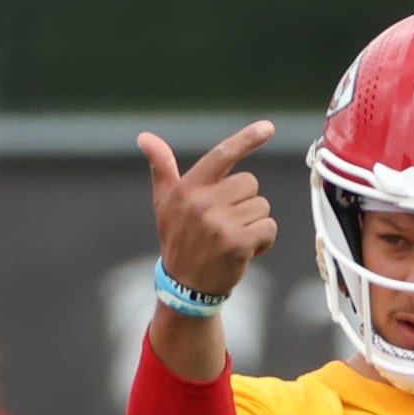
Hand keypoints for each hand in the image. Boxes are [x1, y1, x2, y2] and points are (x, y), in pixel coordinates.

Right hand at [137, 120, 278, 297]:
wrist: (185, 287)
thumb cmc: (179, 239)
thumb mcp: (165, 203)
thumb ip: (162, 168)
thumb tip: (145, 137)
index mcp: (187, 188)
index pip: (221, 155)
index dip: (246, 139)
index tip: (268, 127)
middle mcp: (202, 203)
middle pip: (250, 183)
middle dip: (245, 203)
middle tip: (226, 224)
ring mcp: (220, 223)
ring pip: (262, 206)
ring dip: (254, 224)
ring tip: (232, 239)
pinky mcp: (237, 243)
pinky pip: (268, 227)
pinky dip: (263, 241)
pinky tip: (244, 251)